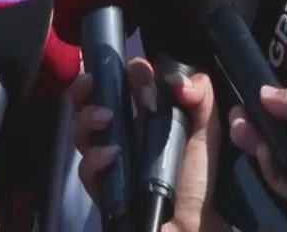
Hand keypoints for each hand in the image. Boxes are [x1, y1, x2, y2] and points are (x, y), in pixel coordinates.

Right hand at [69, 60, 227, 231]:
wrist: (192, 224)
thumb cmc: (196, 176)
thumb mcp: (206, 129)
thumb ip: (200, 95)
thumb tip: (176, 80)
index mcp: (143, 114)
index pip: (123, 83)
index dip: (125, 73)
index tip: (139, 69)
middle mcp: (120, 132)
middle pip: (89, 102)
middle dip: (85, 87)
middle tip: (94, 81)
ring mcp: (108, 159)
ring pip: (80, 131)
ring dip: (87, 118)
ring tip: (107, 117)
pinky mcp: (103, 187)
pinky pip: (86, 170)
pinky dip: (95, 159)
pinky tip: (112, 155)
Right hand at [229, 48, 286, 203]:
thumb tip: (265, 99)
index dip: (265, 108)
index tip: (242, 105)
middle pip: (281, 135)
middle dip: (254, 130)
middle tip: (236, 124)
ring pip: (284, 159)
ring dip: (260, 149)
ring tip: (246, 136)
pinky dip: (277, 172)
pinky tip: (267, 153)